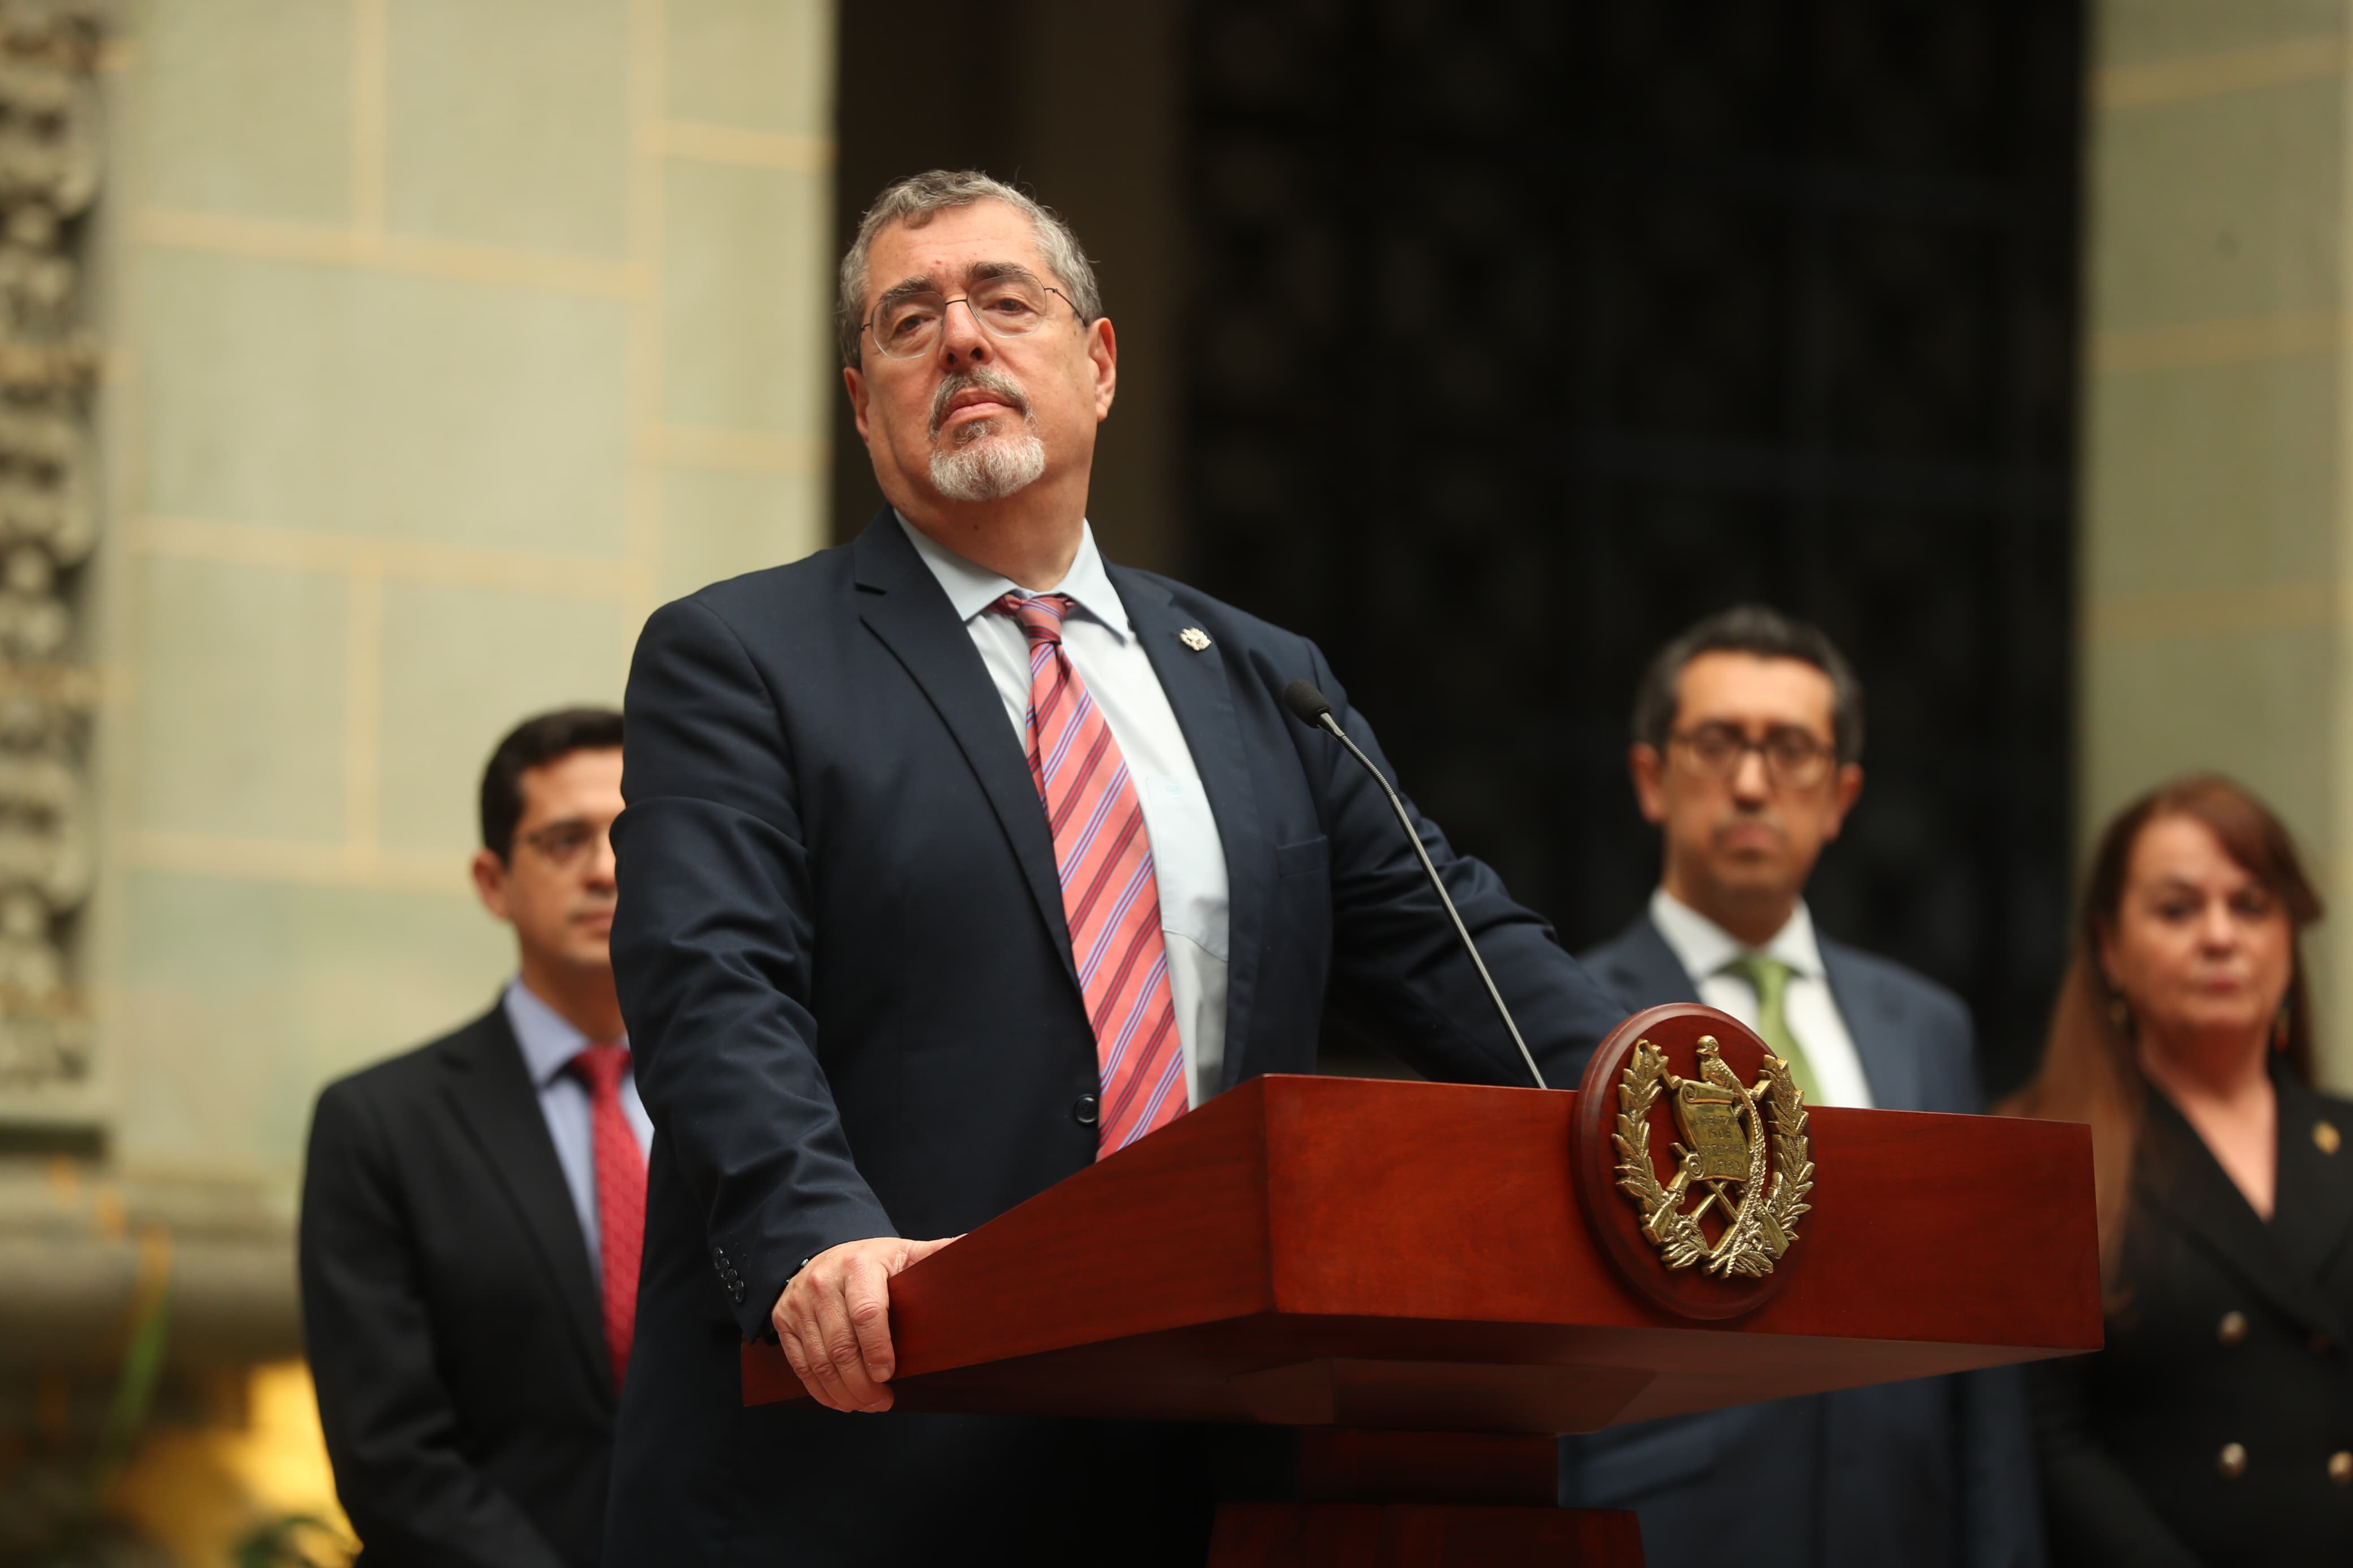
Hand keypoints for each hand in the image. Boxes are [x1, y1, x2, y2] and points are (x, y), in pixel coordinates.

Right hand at [771, 1235, 955, 1412]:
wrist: (821, 1254)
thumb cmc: (873, 1262)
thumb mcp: (904, 1253)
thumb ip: (937, 1255)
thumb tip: (979, 1249)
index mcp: (859, 1265)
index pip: (867, 1312)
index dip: (878, 1349)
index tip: (889, 1374)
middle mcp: (823, 1282)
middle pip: (842, 1346)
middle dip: (863, 1384)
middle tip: (883, 1402)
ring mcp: (799, 1303)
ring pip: (820, 1361)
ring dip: (844, 1392)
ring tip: (867, 1404)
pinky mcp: (783, 1321)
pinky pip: (800, 1365)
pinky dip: (821, 1390)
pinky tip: (841, 1400)